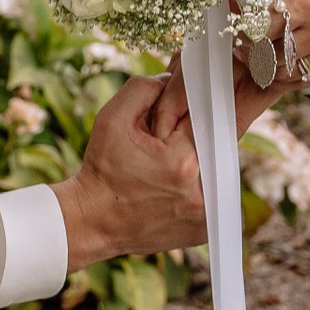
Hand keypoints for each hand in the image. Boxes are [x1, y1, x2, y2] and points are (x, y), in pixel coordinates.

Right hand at [55, 72, 208, 267]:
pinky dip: (198, 185)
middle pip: (216, 144)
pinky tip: (171, 185)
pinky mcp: (204, 230)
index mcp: (183, 161)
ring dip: (200, 160)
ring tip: (167, 165)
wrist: (92, 221)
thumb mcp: (113, 117)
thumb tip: (174, 79)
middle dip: (196, 134)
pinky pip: (212, 195)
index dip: (193, 109)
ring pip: (216, 170)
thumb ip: (145, 88)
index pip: (207, 117)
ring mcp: (206, 216)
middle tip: (169, 140)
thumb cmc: (102, 169)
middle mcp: (202, 191)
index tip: (181, 110)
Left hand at [149, 0, 309, 134]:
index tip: (232, 32)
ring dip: (266, 71)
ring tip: (255, 62)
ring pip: (287, 74)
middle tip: (238, 51)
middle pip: (268, 57)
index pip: (259, 29)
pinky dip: (289, 78)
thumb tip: (250, 7)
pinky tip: (279, 71)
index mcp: (306, 4)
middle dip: (249, 57)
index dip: (241, 34)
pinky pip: (309, 79)